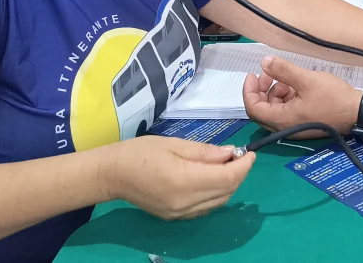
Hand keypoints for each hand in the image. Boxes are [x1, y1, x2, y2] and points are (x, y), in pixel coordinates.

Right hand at [98, 135, 254, 219]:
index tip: (249, 153)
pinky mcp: (176, 217)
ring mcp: (180, 214)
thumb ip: (205, 152)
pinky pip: (206, 207)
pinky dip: (216, 194)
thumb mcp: (175, 144)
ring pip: (218, 202)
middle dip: (238, 174)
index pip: (227, 178)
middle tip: (238, 156)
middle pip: (226, 191)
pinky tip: (211, 179)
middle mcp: (185, 202)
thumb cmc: (141, 152)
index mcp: (185, 181)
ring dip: (228, 184)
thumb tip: (231, 153)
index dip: (243, 166)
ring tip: (226, 165)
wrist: (112, 174)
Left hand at [243, 56, 362, 135]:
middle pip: (261, 110)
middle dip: (261, 90)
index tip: (253, 74)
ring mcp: (295, 126)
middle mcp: (285, 127)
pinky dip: (285, 98)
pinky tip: (295, 86)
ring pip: (274, 110)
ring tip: (285, 78)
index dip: (248, 91)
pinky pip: (286, 112)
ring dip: (274, 93)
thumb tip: (264, 62)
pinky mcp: (303, 123)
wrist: (357, 112)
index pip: (253, 109)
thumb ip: (283, 71)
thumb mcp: (307, 80)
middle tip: (268, 73)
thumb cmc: (332, 97)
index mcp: (283, 119)